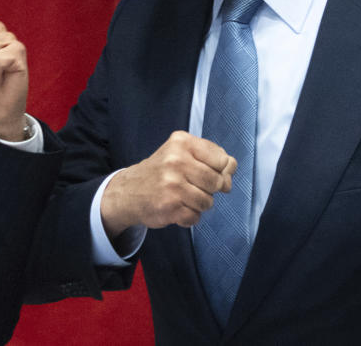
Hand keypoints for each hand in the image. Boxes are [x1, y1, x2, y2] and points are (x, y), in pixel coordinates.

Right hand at [100, 131, 236, 237]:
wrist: (129, 191)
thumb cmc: (162, 171)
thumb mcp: (182, 153)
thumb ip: (211, 159)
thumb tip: (231, 174)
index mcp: (182, 142)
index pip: (223, 160)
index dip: (221, 170)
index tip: (211, 172)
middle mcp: (176, 160)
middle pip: (217, 182)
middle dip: (210, 189)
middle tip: (193, 186)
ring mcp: (172, 184)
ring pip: (208, 202)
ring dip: (199, 204)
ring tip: (182, 197)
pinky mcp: (169, 206)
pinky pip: (195, 217)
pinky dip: (189, 216)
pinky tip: (176, 208)